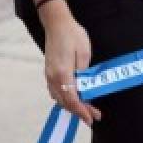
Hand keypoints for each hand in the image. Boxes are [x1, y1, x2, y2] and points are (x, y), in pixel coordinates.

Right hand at [41, 1, 101, 125]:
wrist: (57, 24)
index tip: (91, 118)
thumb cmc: (73, 35)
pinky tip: (73, 98)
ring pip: (59, 98)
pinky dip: (64, 98)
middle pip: (65, 102)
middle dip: (79, 111)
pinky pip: (55, 91)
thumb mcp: (84, 53)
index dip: (82, 111)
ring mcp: (49, 75)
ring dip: (72, 106)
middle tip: (93, 115)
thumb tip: (85, 88)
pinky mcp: (49, 72)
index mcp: (63, 73)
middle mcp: (53, 77)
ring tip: (86, 108)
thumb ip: (84, 73)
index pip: (72, 99)